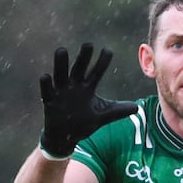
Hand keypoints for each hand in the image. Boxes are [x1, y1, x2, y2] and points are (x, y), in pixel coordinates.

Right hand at [38, 43, 137, 158]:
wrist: (65, 137)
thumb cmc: (83, 123)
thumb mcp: (102, 116)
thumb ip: (118, 111)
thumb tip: (137, 108)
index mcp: (87, 88)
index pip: (96, 72)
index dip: (102, 62)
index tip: (108, 50)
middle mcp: (74, 87)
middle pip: (79, 69)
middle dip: (83, 57)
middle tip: (88, 44)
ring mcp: (60, 93)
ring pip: (60, 75)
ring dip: (60, 64)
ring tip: (61, 50)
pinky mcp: (49, 102)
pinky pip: (46, 92)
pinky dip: (46, 84)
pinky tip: (46, 75)